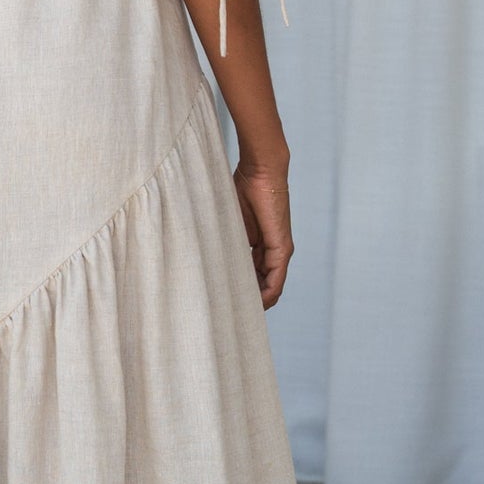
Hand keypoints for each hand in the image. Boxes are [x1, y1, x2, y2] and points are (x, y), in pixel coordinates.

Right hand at [233, 155, 293, 308]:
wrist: (260, 171)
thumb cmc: (241, 189)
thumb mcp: (227, 222)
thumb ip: (222, 239)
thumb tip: (200, 258)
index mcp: (257, 245)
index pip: (251, 276)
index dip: (240, 290)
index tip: (224, 300)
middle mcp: (271, 251)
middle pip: (261, 285)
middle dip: (247, 299)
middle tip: (228, 312)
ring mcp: (279, 250)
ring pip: (270, 287)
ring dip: (256, 301)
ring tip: (237, 313)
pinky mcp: (282, 248)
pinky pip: (276, 280)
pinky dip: (267, 295)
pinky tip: (256, 305)